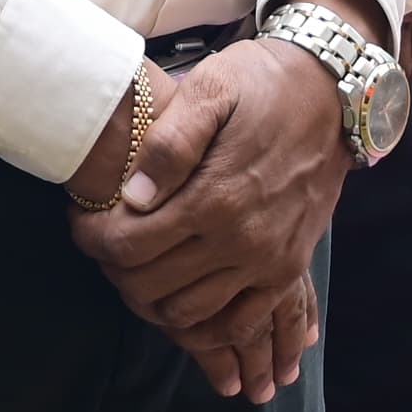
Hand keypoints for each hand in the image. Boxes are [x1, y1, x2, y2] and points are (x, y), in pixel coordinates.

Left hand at [72, 29, 352, 400]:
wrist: (332, 93)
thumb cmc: (262, 85)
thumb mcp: (210, 90)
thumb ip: (169, 145)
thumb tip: (134, 198)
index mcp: (216, 196)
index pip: (130, 245)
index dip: (92, 239)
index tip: (79, 221)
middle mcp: (243, 240)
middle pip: (152, 286)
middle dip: (115, 271)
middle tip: (103, 243)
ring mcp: (269, 262)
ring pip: (190, 314)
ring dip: (153, 300)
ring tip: (136, 266)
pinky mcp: (288, 270)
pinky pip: (240, 323)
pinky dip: (205, 326)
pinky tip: (180, 299)